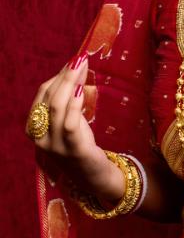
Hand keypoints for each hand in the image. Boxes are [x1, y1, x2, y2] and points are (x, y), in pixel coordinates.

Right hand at [26, 55, 123, 200]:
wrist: (94, 178)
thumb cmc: (81, 147)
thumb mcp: (68, 124)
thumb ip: (64, 105)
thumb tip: (72, 74)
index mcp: (35, 129)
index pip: (42, 96)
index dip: (57, 77)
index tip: (73, 61)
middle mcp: (40, 138)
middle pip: (49, 98)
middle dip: (65, 76)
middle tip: (80, 59)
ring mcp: (55, 145)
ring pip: (57, 107)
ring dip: (71, 83)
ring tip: (83, 67)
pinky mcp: (73, 151)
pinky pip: (69, 123)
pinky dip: (74, 104)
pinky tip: (81, 90)